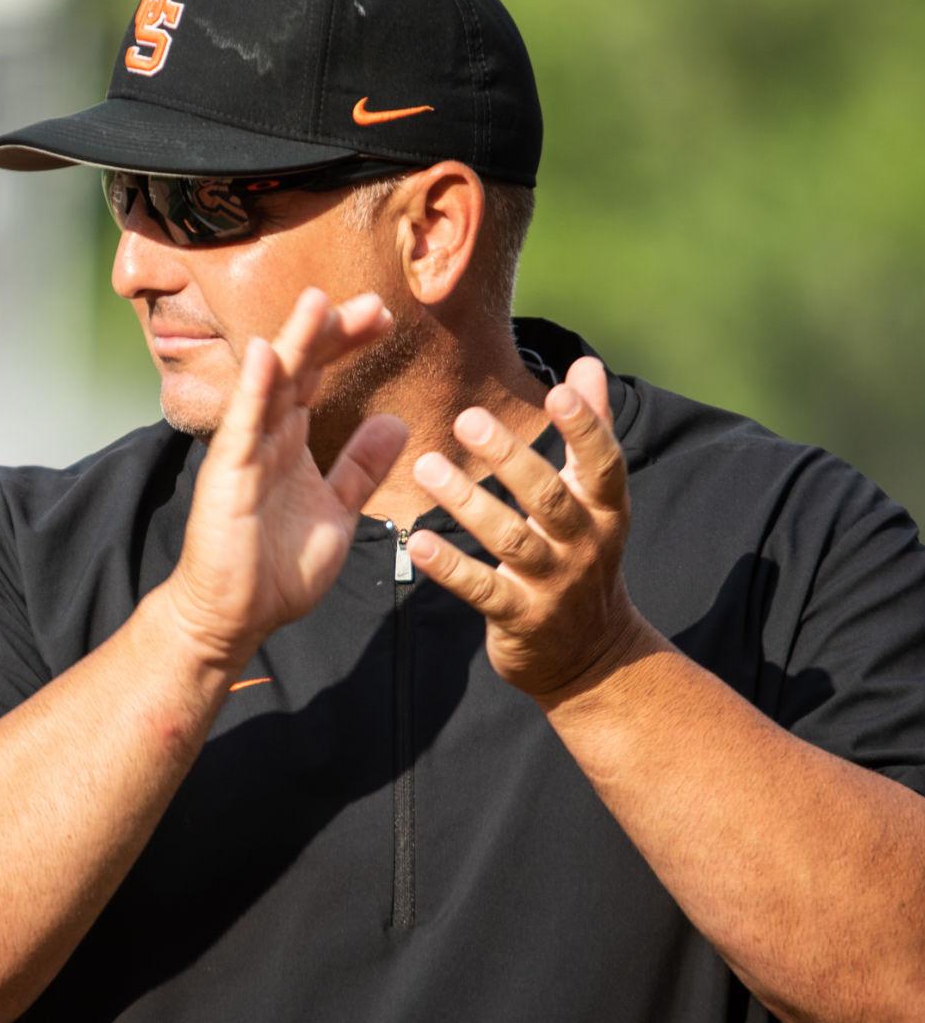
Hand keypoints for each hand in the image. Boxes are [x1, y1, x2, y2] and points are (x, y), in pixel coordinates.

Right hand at [166, 287, 407, 672]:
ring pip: (271, 387)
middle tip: (371, 304)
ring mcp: (245, 453)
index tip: (383, 318)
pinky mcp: (228, 478)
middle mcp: (266, 437)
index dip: (347, 343)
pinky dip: (254, 389)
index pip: (317, 376)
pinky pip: (242, 427)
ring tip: (318, 304)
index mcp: (290, 442)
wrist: (234, 617)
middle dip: (331, 332)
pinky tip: (267, 354)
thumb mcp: (336, 511)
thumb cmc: (277, 569)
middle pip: (298, 369)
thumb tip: (395, 423)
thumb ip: (360, 468)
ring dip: (294, 343)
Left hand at [407, 356, 642, 701]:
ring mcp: (553, 584)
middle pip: (548, 496)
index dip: (585, 427)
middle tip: (464, 418)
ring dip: (466, 502)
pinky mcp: (520, 618)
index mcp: (605, 509)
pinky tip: (417, 542)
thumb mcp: (596, 499)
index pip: (603, 462)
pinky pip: (481, 589)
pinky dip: (450, 566)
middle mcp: (585, 544)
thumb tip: (587, 365)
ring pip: (510, 539)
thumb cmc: (583, 557)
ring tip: (425, 466)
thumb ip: (590, 431)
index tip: (559, 390)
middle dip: (509, 456)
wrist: (592, 657)